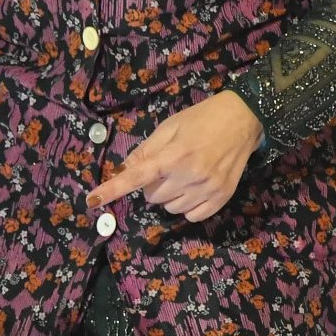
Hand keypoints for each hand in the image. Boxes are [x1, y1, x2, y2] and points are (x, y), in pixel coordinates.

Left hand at [84, 90, 263, 223]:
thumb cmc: (201, 119)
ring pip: (170, 208)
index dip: (111, 190)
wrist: (243, 119)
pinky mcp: (222, 198)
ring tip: (182, 175)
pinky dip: (186, 206)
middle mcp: (189, 176)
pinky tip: (194, 188)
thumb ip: (146, 151)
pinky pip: (191, 216)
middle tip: (165, 167)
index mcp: (173, 155)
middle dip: (151, 185)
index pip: (135, 177)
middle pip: (152, 197)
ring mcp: (207, 189)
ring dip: (169, 196)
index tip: (91, 201)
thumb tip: (123, 171)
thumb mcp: (169, 127)